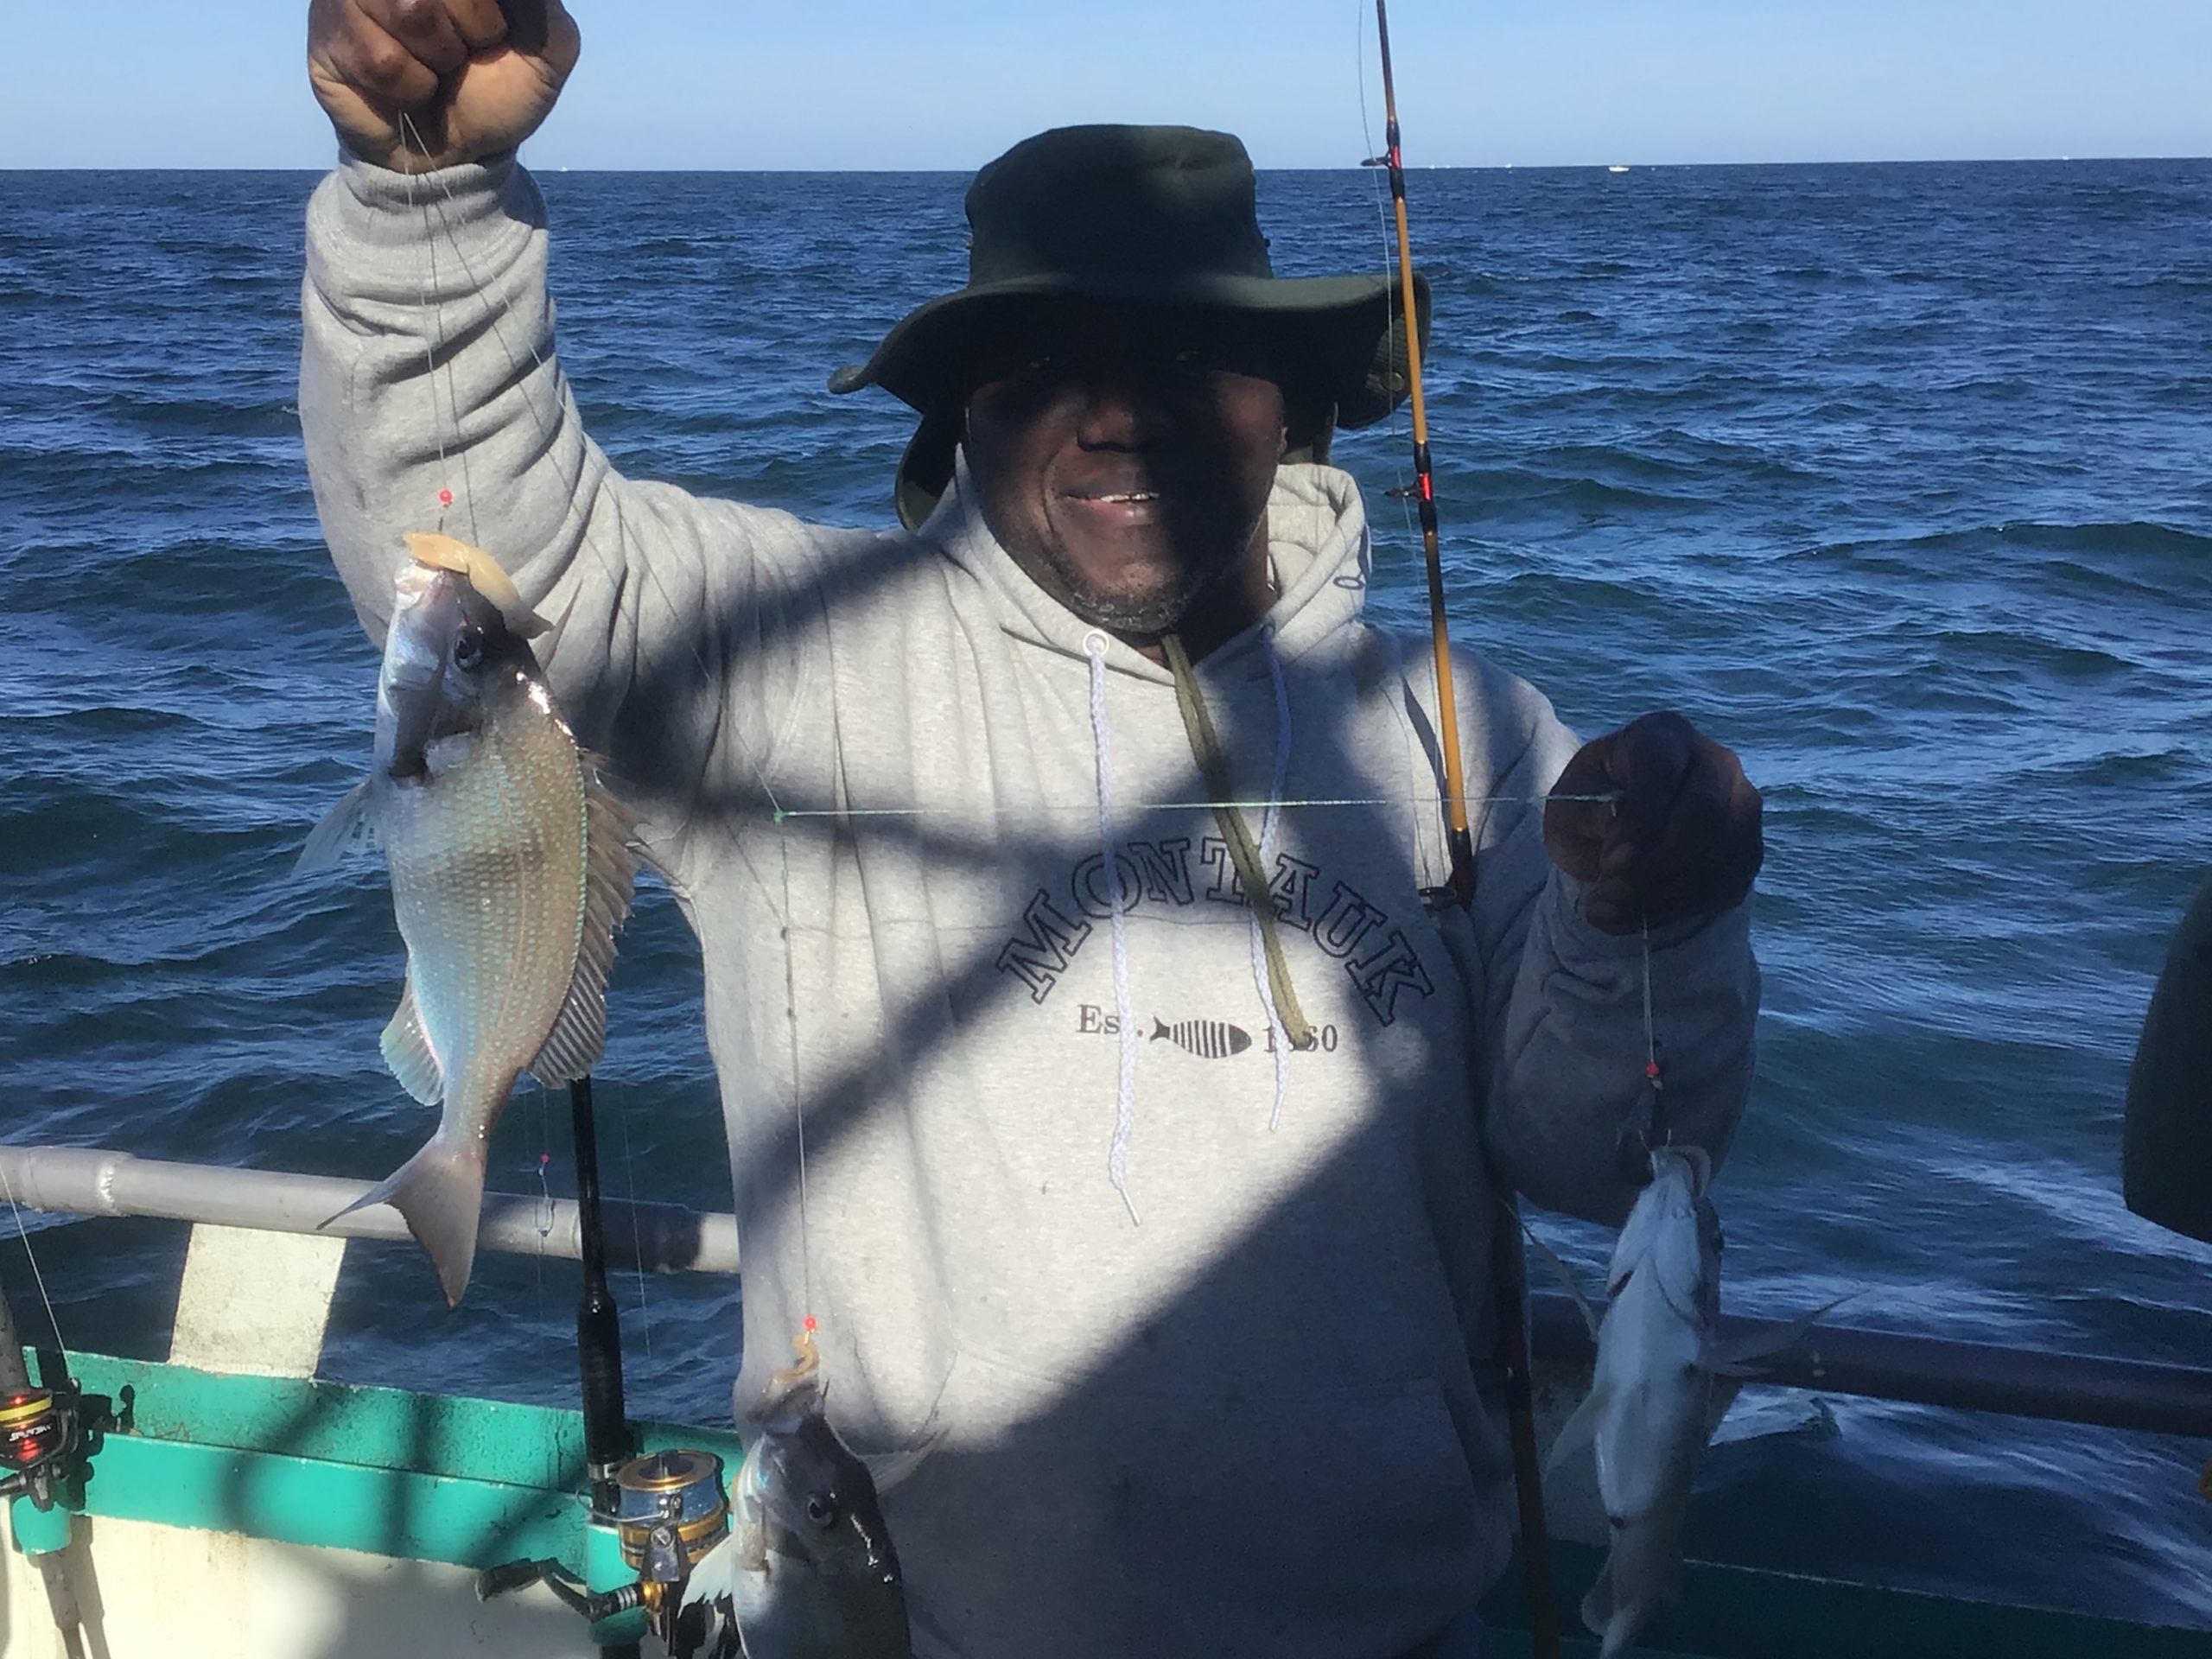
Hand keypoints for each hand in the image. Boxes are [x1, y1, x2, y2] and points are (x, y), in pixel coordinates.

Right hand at [308, 0, 580, 172]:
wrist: (455, 154)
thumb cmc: (497, 91)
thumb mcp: (547, 49)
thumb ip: (540, 3)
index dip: (483, 11)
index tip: (494, 30)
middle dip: (472, 26)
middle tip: (464, 51)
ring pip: (408, 9)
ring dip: (439, 58)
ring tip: (435, 69)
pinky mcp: (327, 30)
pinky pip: (380, 58)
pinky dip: (410, 87)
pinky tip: (407, 88)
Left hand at [1542, 711, 1762, 934]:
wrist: (1622, 832)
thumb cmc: (1591, 806)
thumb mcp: (1568, 806)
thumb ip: (1587, 815)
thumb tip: (1618, 838)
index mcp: (1660, 736)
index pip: (1662, 768)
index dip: (1640, 819)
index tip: (1611, 863)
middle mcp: (1714, 761)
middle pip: (1704, 812)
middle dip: (1656, 863)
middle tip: (1609, 893)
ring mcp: (1740, 804)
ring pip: (1720, 853)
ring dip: (1663, 893)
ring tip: (1609, 910)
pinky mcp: (1748, 849)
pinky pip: (1727, 884)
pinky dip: (1678, 909)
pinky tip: (1636, 915)